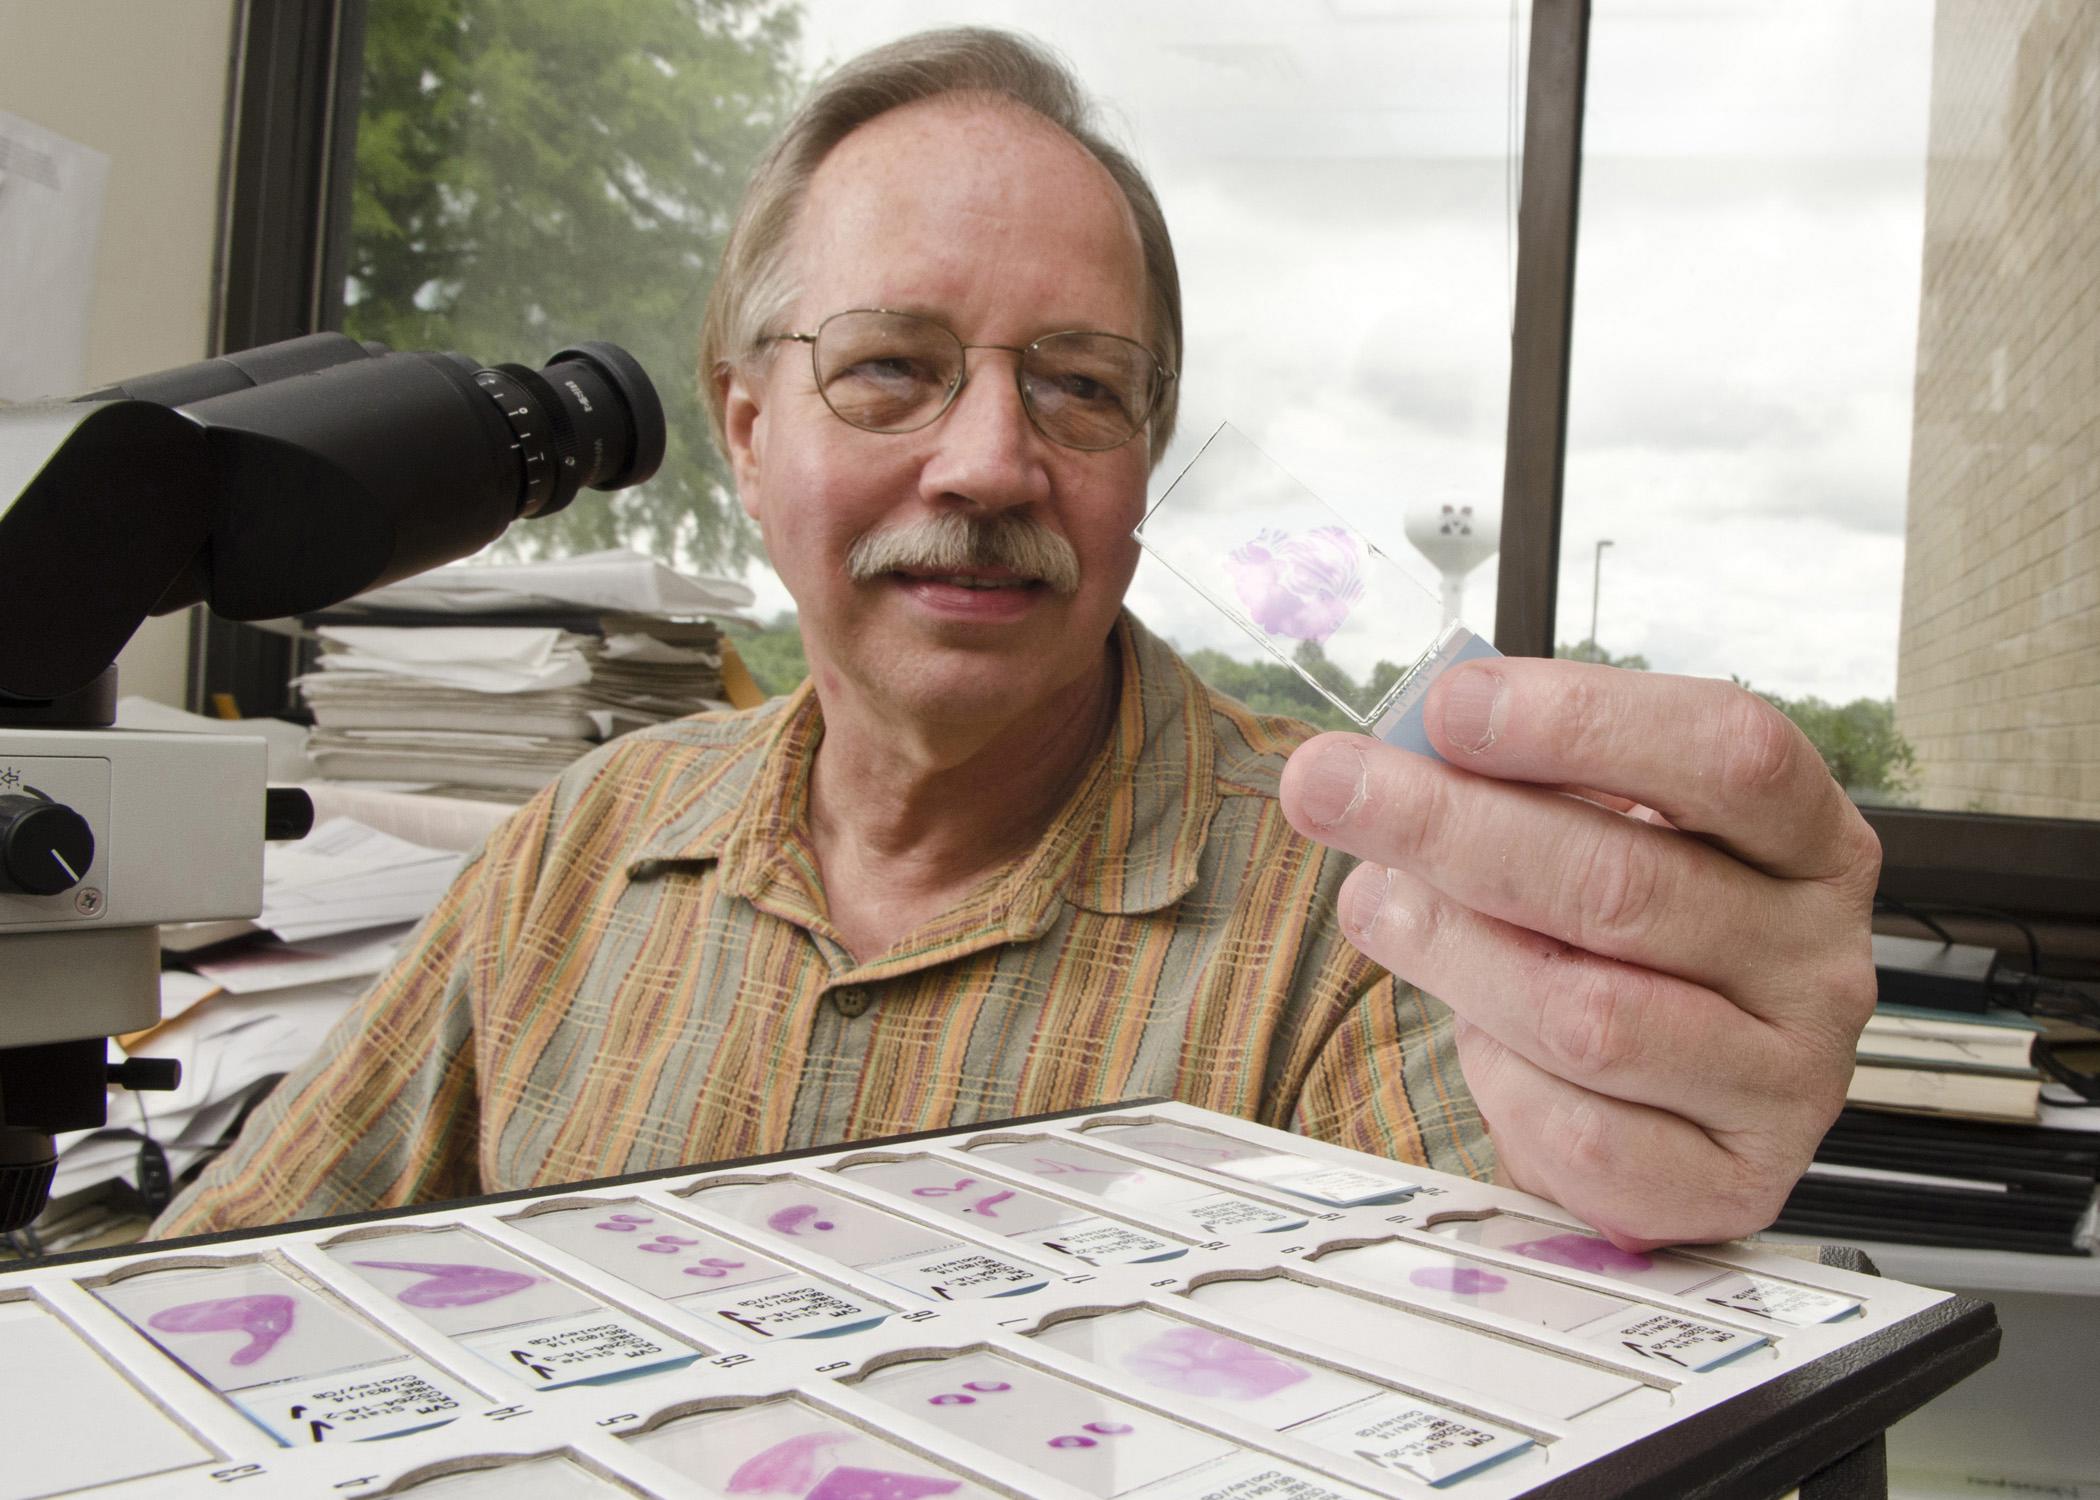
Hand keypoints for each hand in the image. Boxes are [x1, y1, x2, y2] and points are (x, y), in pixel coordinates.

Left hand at [1279, 658, 1880, 1248]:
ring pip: (1589, 1016)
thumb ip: (1520, 788)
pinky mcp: (1730, 1184)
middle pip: (1626, 882)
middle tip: (1331, 787)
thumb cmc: (1624, 943)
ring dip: (1454, 951)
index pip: (1727, 753)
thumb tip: (1391, 756)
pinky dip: (1500, 1082)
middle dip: (1451, 826)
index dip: (1584, 720)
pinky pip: (1580, 1131)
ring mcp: (1787, 1081)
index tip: (1449, 705)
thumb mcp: (1593, 838)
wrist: (1667, 1102)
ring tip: (1379, 906)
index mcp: (1808, 842)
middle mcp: (1818, 959)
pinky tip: (1479, 1039)